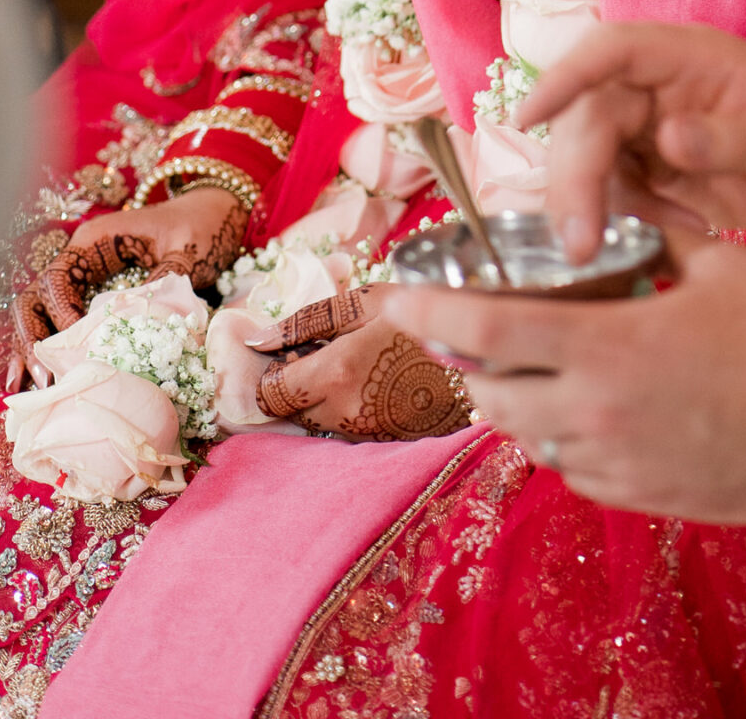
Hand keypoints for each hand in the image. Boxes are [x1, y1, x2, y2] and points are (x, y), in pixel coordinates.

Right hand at [6, 189, 245, 390]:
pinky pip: (60, 324)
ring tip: (28, 387)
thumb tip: (145, 324)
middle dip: (32, 337)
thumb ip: (164, 280)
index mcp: (96, 241)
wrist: (218, 215)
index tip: (72, 342)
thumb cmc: (201, 225)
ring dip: (33, 348)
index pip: (57, 278)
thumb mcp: (186, 250)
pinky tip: (40, 379)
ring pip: (40, 314)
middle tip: (43, 377)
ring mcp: (84, 281)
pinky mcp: (94, 299)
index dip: (57, 311)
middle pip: (35, 298)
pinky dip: (50, 350)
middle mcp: (81, 261)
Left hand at [254, 286, 471, 441]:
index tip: (283, 352)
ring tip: (352, 362)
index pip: (269, 394)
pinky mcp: (381, 443)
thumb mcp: (370, 302)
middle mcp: (343, 412)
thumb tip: (256, 339)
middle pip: (289, 411)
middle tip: (320, 351)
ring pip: (314, 421)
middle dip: (294, 383)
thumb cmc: (427, 316)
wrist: (488, 355)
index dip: (268, 373)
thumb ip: (309, 320)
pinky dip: (344, 408)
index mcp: (336, 373)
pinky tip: (370, 381)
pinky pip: (343, 429)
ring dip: (319, 396)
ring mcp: (364, 434)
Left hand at [385, 232, 745, 521]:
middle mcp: (593, 413)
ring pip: (530, 437)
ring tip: (539, 366)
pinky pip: (575, 467)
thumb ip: (658, 235)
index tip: (396, 299)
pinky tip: (598, 408)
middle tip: (476, 332)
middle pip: (493, 396)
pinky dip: (567, 436)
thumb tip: (623, 202)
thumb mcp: (719, 264)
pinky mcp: (639, 495)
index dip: (431, 315)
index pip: (487, 333)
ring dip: (520, 401)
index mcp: (605, 349)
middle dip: (474, 363)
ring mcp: (614, 463)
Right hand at [518, 21, 745, 261]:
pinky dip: (627, 219)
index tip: (529, 118)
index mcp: (690, 58)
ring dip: (590, 206)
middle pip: (586, 116)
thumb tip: (668, 138)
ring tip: (626, 248)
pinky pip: (612, 190)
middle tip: (580, 246)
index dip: (565, 76)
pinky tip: (678, 231)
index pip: (611, 49)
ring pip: (587, 157)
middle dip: (574, 179)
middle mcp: (658, 85)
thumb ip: (734, 140)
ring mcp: (649, 126)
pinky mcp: (650, 167)